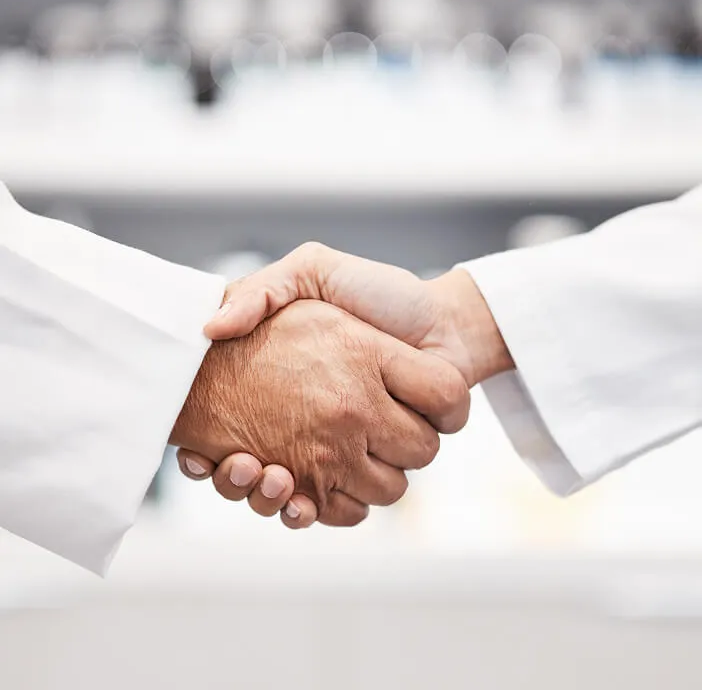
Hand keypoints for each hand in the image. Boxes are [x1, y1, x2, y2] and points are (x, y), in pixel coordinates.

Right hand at [179, 244, 511, 523]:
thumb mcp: (313, 270)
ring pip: (282, 496)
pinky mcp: (365, 471)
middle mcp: (304, 422)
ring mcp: (334, 451)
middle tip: (236, 463)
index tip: (196, 450)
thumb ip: (264, 289)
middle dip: (237, 478)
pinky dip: (305, 512)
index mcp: (285, 385)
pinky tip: (295, 499)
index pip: (220, 429)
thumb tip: (209, 328)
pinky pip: (330, 510)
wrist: (444, 323)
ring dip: (266, 496)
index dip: (204, 448)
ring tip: (257, 472)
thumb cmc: (381, 294)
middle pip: (248, 472)